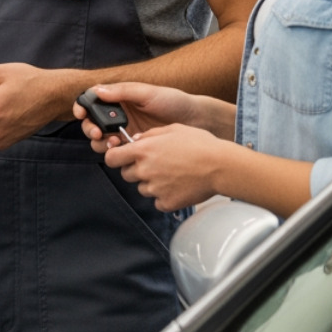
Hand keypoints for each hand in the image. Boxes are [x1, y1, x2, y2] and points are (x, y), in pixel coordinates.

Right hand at [72, 82, 202, 152]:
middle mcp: (119, 115)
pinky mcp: (134, 147)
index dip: (82, 107)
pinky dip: (115, 151)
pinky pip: (118, 151)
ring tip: (113, 142)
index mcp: (119, 98)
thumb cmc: (173, 101)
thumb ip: (123, 92)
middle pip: (93, 123)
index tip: (81, 113)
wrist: (195, 121)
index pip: (93, 101)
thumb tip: (98, 91)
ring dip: (101, 142)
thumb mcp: (148, 92)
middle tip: (98, 133)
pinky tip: (123, 148)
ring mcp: (125, 132)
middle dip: (90, 129)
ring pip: (102, 140)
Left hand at [104, 124, 230, 213]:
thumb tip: (136, 140)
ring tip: (171, 174)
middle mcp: (145, 170)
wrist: (220, 166)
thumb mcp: (172, 129)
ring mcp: (155, 189)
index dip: (115, 157)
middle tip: (155, 165)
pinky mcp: (166, 202)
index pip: (111, 158)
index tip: (121, 157)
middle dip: (136, 170)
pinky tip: (178, 186)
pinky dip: (164, 196)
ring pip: (142, 188)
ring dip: (151, 183)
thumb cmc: (199, 144)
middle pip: (126, 174)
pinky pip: (158, 201)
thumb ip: (149, 134)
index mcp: (143, 150)